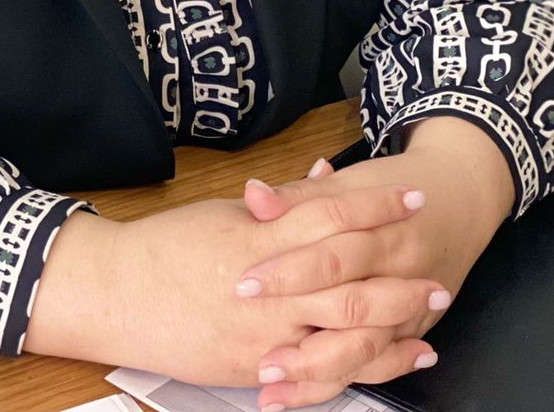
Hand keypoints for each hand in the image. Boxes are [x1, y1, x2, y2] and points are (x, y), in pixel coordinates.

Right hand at [105, 182, 443, 391]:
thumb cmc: (165, 248)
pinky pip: (320, 371)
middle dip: (397, 274)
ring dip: (392, 325)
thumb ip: (277, 207)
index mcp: (258, 238)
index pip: (330, 216)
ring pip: (343, 332)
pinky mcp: (255, 370)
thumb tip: (322, 183)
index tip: (408, 196)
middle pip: (348, 279)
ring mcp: (263, 334)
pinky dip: (361, 365)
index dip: (374, 206)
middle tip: (438, 267)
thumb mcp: (222, 214)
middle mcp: (267, 288)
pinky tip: (391, 358)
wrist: (116, 294)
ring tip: (428, 316)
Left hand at [235, 122, 513, 406]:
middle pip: (351, 307)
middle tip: (255, 348)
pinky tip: (299, 395)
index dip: (289, 269)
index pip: (333, 254)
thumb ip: (300, 195)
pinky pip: (376, 367)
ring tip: (270, 382)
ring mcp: (409, 309)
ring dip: (317, 370)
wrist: (460, 198)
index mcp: (382, 230)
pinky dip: (340, 382)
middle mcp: (401, 273)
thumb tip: (253, 196)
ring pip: (366, 348)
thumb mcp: (349, 181)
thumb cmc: (391, 186)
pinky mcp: (411, 332)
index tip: (245, 282)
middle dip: (302, 330)